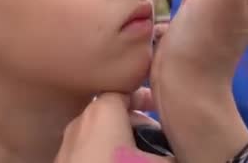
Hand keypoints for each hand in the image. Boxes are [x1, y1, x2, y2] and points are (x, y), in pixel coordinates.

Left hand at [55, 91, 173, 162]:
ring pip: (101, 134)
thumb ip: (170, 155)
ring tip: (143, 158)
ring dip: (123, 142)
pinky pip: (89, 152)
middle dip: (137, 124)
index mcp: (102, 111)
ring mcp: (68, 145)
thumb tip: (178, 155)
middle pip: (113, 113)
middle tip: (159, 140)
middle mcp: (81, 122)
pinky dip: (106, 156)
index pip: (125, 90)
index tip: (163, 106)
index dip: (145, 97)